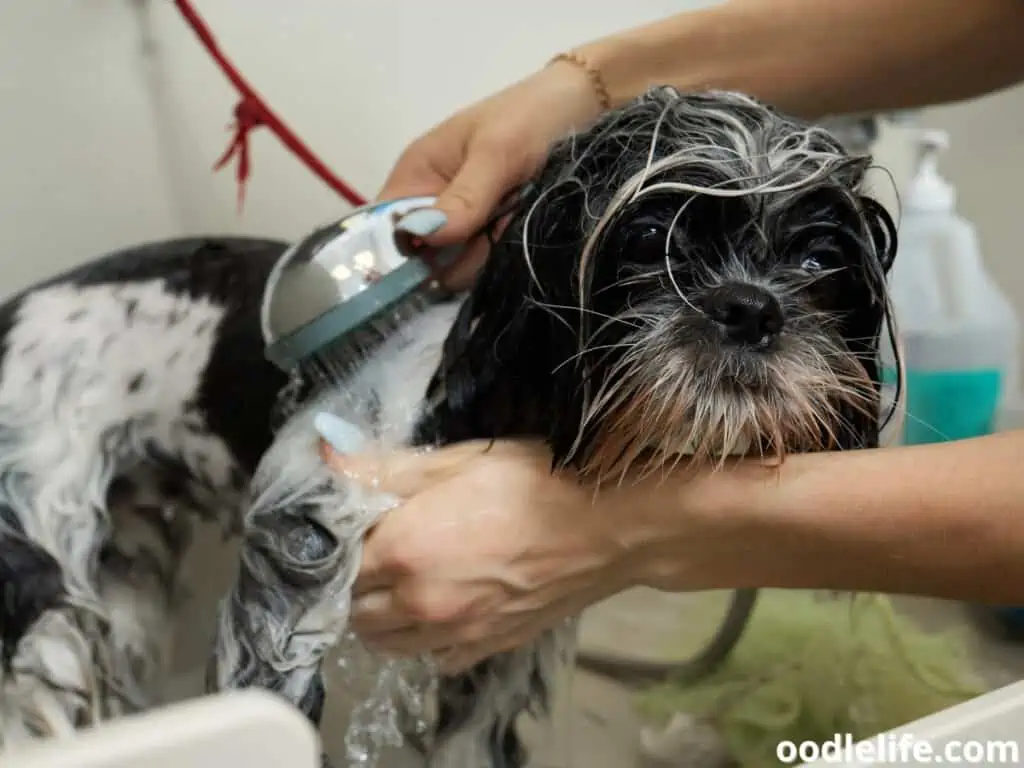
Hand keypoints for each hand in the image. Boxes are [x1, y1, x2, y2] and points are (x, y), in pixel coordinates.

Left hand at [319, 439, 639, 673]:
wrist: (607, 525)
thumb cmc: (534, 481)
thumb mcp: (457, 460)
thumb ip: (384, 467)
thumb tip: (327, 458)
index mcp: (403, 550)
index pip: (338, 561)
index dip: (345, 540)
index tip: (363, 522)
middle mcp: (419, 602)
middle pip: (354, 608)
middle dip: (357, 581)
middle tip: (382, 549)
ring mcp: (453, 632)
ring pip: (385, 642)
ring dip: (381, 616)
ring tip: (404, 582)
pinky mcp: (485, 647)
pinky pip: (434, 659)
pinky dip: (425, 640)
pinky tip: (442, 609)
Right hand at [378, 61, 605, 288]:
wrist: (588, 109)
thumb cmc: (534, 116)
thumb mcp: (498, 153)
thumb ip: (464, 196)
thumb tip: (427, 237)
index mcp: (417, 175)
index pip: (384, 228)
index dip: (395, 255)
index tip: (427, 269)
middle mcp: (434, 206)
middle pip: (423, 260)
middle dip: (455, 260)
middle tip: (494, 233)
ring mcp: (466, 227)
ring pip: (458, 269)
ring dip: (486, 260)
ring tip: (516, 226)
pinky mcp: (495, 240)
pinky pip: (487, 266)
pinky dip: (504, 261)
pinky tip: (523, 240)